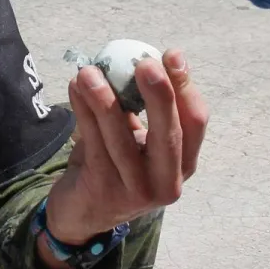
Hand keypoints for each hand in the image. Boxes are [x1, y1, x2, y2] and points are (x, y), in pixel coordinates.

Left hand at [41, 51, 206, 253]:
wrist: (81, 213)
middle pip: (169, 134)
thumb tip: (134, 58)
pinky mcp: (104, 190)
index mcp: (184, 163)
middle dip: (159, 95)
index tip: (172, 55)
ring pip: (121, 137)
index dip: (186, 87)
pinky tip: (75, 89)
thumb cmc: (114, 165)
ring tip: (89, 72)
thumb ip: (142, 108)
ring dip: (104, 99)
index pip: (195, 122)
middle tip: (145, 63)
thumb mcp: (137, 140)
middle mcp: (168, 182)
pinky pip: (93, 143)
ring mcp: (136, 190)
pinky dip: (83, 111)